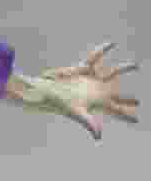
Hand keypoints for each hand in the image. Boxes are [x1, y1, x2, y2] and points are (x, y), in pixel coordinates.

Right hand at [19, 42, 139, 140]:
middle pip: (117, 95)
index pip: (116, 110)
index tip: (137, 120)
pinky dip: (102, 50)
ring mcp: (91, 80)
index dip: (127, 116)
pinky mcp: (82, 68)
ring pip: (112, 73)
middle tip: (138, 102)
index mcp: (98, 103)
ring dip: (123, 68)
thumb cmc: (57, 103)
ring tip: (136, 66)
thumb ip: (89, 123)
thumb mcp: (76, 112)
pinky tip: (111, 44)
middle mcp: (96, 91)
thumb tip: (100, 136)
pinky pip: (95, 58)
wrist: (43, 90)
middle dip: (128, 99)